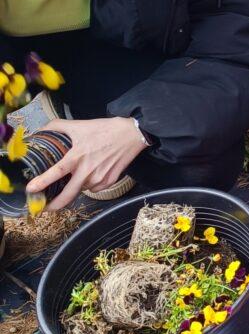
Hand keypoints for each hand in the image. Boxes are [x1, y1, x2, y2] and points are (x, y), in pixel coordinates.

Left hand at [25, 117, 147, 211]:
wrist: (132, 134)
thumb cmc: (106, 129)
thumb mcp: (80, 125)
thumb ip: (58, 126)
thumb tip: (41, 130)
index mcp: (77, 157)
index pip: (55, 173)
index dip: (41, 183)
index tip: (30, 190)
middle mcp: (87, 171)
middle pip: (67, 196)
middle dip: (53, 206)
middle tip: (44, 208)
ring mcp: (99, 179)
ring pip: (80, 190)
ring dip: (74, 188)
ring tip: (74, 178)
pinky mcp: (109, 182)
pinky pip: (93, 189)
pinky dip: (88, 184)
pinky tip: (91, 173)